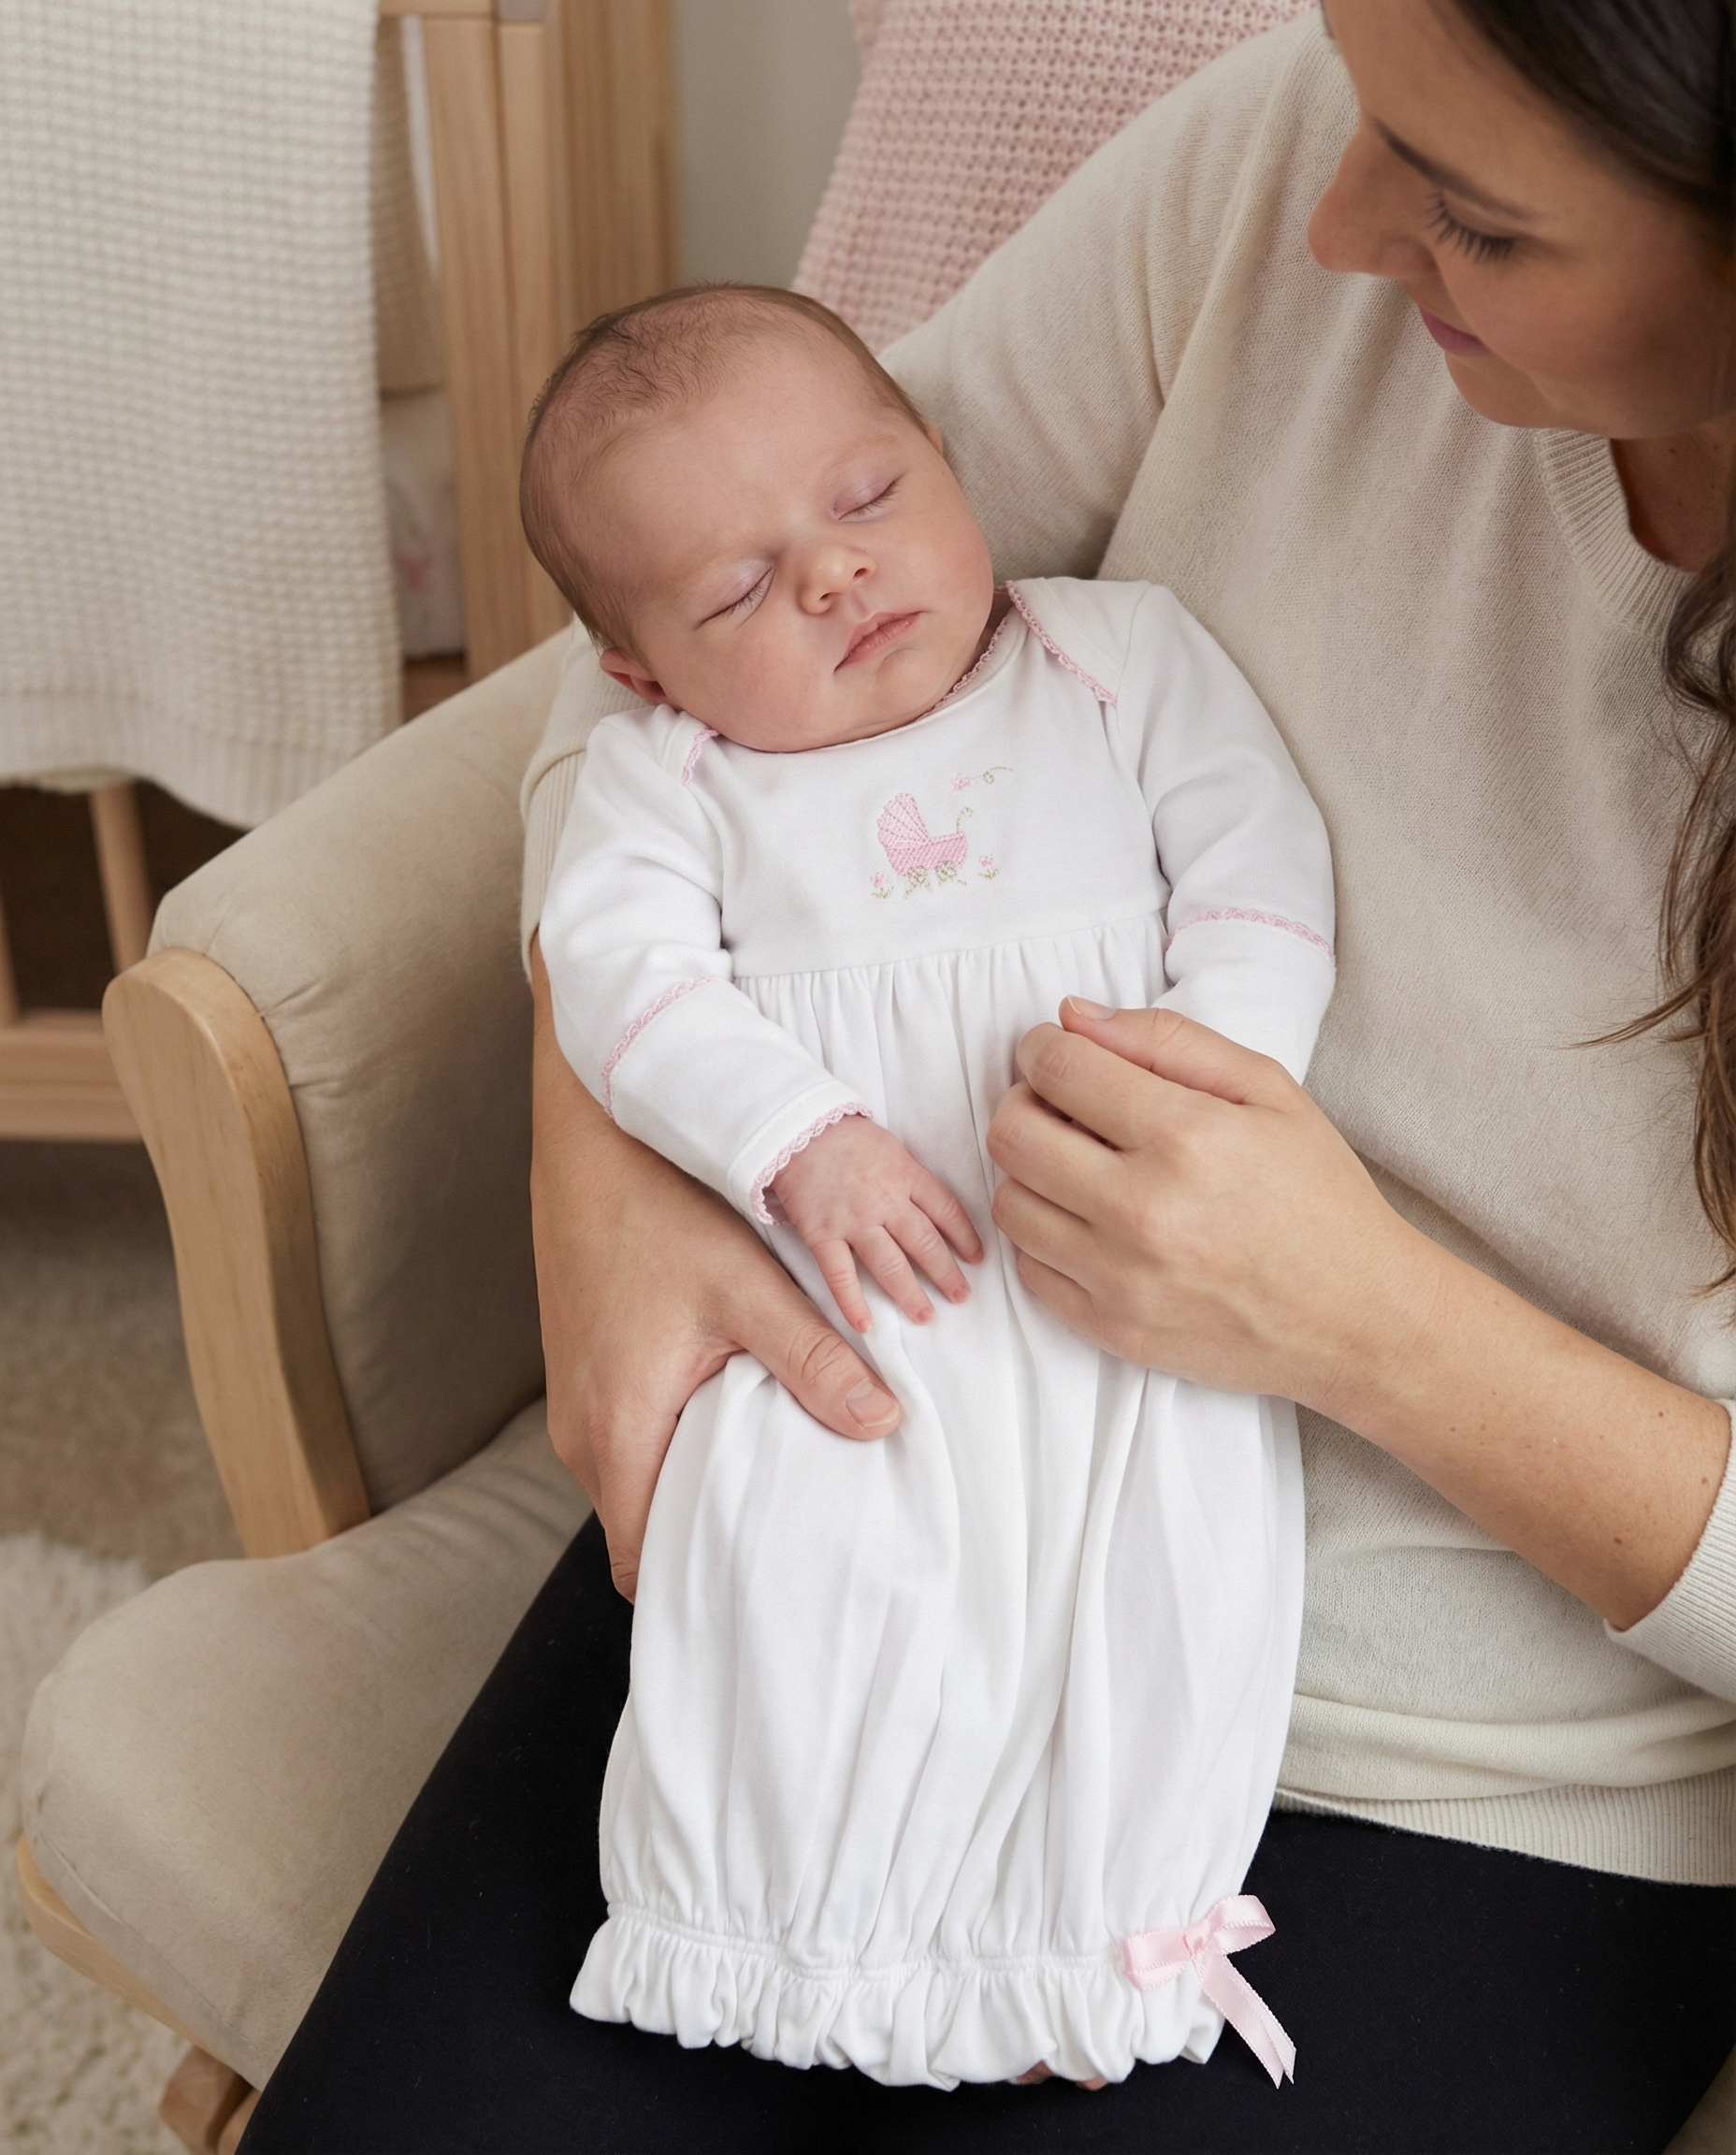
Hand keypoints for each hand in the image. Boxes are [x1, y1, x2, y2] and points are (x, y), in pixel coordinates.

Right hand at [532, 943, 901, 1598]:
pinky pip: (631, 1434)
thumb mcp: (749, 1288)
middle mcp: (582, 1432)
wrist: (588, 1135)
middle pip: (644, 1527)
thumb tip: (884, 1427)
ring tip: (780, 1472)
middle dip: (712, 1537)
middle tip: (794, 1534)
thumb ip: (815, 1363)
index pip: (643, 1566)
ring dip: (699, 1481)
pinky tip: (739, 1410)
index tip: (768, 1583)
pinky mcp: (584, 1368)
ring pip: (640, 1478)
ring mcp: (576, 1400)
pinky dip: (679, 1438)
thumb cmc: (658, 1209)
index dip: (701, 1583)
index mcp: (616, 1432)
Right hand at [772, 1115, 983, 1332]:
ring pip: (890, 1265)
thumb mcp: (891, 1147)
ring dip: (910, 1294)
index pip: (946, 1211)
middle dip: (947, 1274)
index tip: (977, 1258)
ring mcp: (853, 1220)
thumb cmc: (845, 1136)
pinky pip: (840, 1275)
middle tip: (961, 1297)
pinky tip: (866, 1325)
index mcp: (906, 1175)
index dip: (965, 1237)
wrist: (796, 1129)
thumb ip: (910, 1178)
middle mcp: (885, 1201)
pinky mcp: (821, 1234)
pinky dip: (852, 1303)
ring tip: (925, 1316)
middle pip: (925, 1244)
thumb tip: (932, 1208)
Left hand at [985, 997, 1421, 1403]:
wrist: (1359, 1319)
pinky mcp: (1111, 1329)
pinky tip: (1091, 1223)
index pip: (1058, 1069)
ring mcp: (1122, 1279)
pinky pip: (1028, 1268)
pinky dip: (1046, 1237)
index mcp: (1188, 1136)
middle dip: (1026, 1102)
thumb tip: (1074, 1017)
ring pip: (1008, 1202)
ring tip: (1079, 1166)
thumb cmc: (1318, 1196)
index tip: (1053, 1050)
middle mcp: (1144, 1210)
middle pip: (1012, 1134)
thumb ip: (1167, 1039)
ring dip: (1031, 1172)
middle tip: (1062, 1105)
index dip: (1042, 1047)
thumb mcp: (1268, 1089)